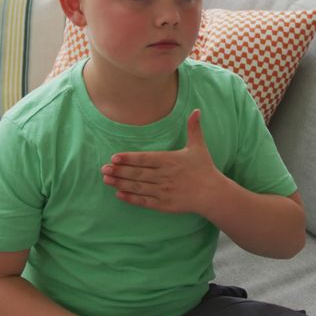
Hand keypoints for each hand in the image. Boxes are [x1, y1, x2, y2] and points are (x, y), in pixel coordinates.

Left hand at [101, 109, 227, 214]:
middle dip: (119, 171)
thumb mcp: (198, 147)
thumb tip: (196, 110)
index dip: (129, 158)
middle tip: (103, 169)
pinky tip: (119, 195)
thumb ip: (193, 128)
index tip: (114, 158)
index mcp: (170, 161)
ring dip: (120, 184)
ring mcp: (163, 191)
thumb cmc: (204, 168)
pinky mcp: (164, 205)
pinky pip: (144, 201)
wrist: (212, 194)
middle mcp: (164, 176)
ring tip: (106, 180)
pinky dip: (131, 199)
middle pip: (137, 173)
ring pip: (138, 187)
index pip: (145, 159)